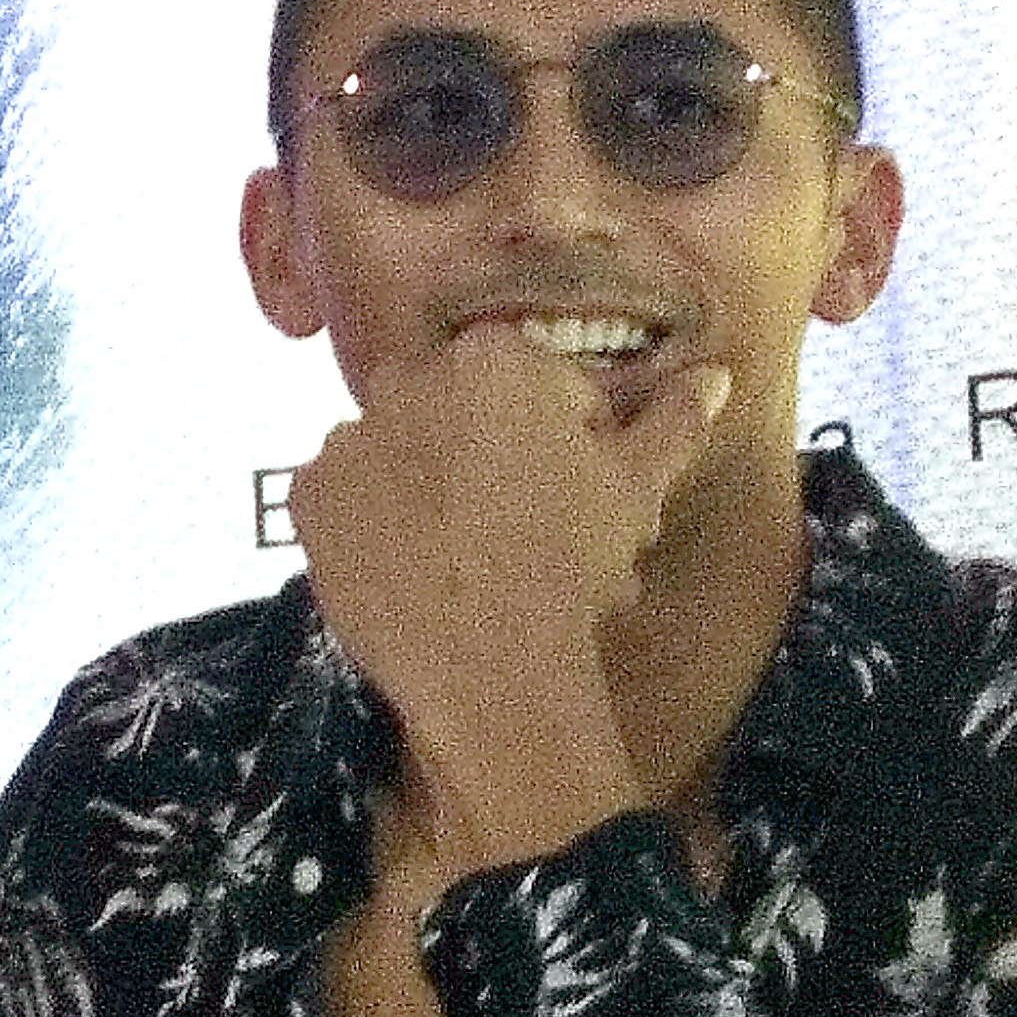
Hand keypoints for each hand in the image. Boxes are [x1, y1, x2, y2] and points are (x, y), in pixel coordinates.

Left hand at [288, 326, 730, 862]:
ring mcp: (345, 437)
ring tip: (465, 554)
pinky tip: (411, 564)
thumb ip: (671, 421)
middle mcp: (405, 379)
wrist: (487, 658)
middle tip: (523, 527)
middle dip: (491, 454)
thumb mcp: (635, 487)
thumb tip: (712, 378)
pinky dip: (370, 523)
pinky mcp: (305, 495)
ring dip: (427, 485)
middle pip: (459, 410)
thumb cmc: (570, 563)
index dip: (564, 438)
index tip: (572, 489)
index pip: (536, 381)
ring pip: (399, 451)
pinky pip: (344, 497)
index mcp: (493, 358)